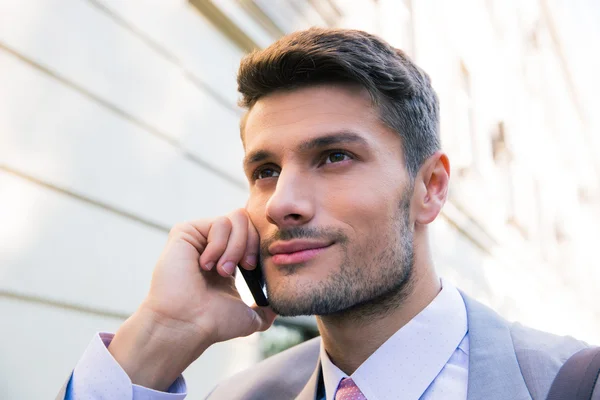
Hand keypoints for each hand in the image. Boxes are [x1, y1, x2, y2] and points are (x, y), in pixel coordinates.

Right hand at [108, 209, 276, 390]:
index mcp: (229, 259)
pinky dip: (219, 245)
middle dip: (251, 244)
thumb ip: (266, 309)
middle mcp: (214, 245)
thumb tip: (278, 306)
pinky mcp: (186, 231)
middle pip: (249, 220)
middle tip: (243, 268)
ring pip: (237, 218)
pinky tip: (205, 265)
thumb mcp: (250, 316)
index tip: (252, 268)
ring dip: (235, 247)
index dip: (260, 244)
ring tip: (222, 270)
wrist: (189, 324)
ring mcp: (200, 237)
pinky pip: (220, 222)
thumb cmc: (214, 322)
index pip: (254, 233)